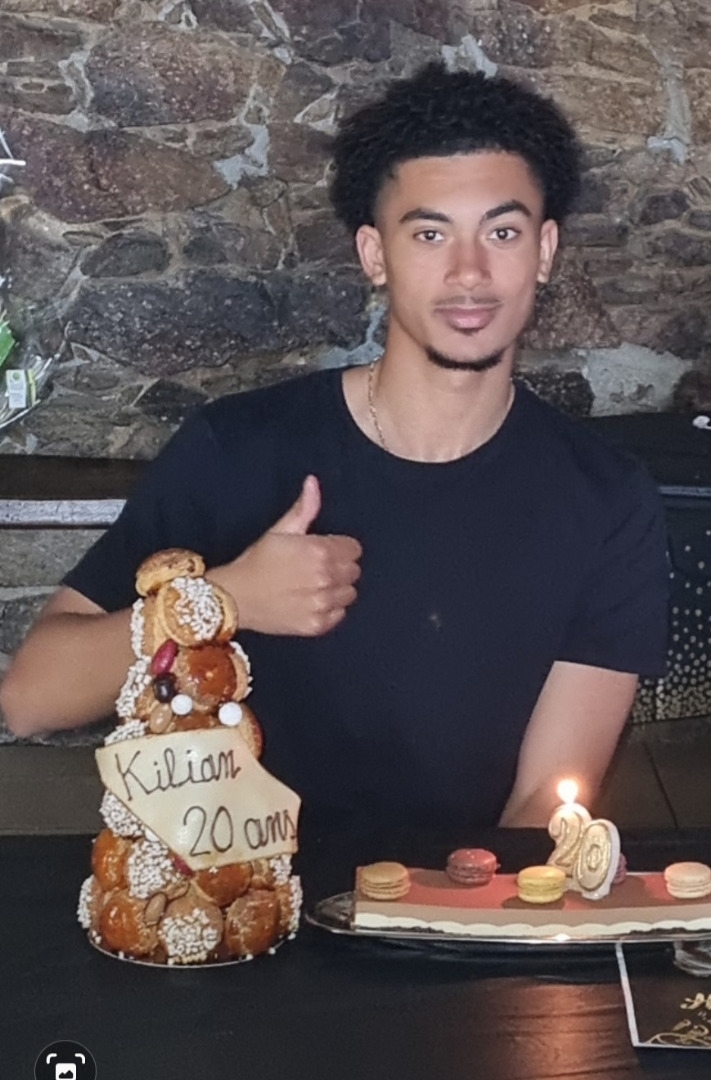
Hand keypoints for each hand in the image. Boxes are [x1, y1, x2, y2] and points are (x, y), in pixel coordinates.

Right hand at [210, 475, 361, 635]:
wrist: (235, 597)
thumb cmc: (256, 560)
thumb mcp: (279, 531)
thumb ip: (304, 509)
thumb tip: (314, 482)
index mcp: (319, 551)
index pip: (354, 549)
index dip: (340, 547)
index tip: (324, 550)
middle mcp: (325, 578)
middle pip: (354, 571)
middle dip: (340, 567)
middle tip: (317, 568)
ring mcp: (321, 604)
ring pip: (350, 594)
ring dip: (337, 589)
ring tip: (315, 586)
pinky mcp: (316, 625)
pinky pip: (339, 615)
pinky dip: (330, 610)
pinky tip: (312, 602)